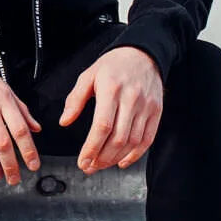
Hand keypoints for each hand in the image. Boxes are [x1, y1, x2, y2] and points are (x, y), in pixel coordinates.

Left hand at [59, 46, 162, 173]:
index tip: (83, 161)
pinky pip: (147, 139)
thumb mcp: (88, 75)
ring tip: (101, 165)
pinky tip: (122, 161)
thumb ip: (75, 99)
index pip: (102, 126)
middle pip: (118, 138)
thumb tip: (65, 121)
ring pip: (132, 142)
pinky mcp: (156, 112)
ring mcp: (146, 106)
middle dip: (102, 158)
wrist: (143, 53)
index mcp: (111, 89)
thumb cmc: (114, 65)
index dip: (92, 148)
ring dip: (115, 159)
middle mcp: (131, 99)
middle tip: (89, 167)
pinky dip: (135, 155)